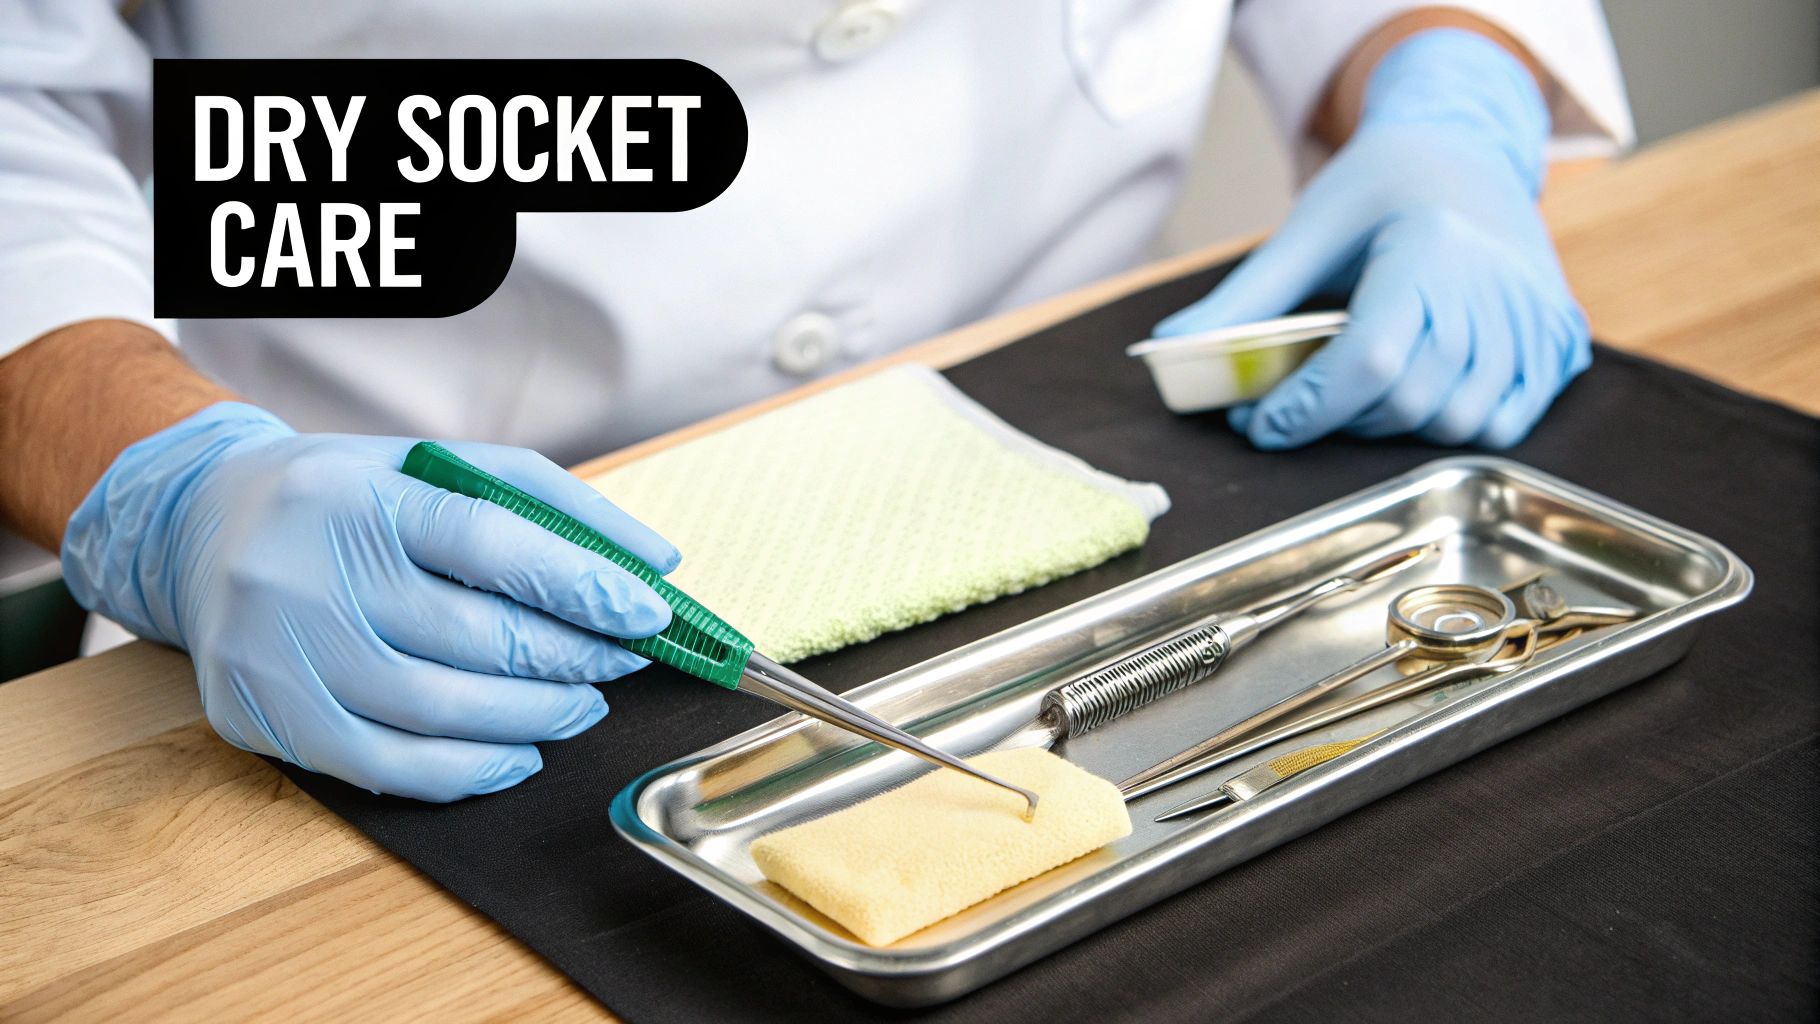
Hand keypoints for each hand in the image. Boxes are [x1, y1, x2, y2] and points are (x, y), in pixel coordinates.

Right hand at [61, 403, 677, 800]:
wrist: (199, 527)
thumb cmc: (346, 497)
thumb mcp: (435, 467)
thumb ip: (548, 503)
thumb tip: (656, 562)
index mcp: (358, 497)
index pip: (488, 544)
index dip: (578, 586)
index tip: (644, 615)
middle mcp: (307, 572)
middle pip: (471, 637)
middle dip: (570, 659)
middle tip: (619, 664)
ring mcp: (278, 651)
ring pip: (437, 710)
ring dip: (534, 718)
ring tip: (580, 706)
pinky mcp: (261, 714)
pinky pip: (384, 767)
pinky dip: (468, 772)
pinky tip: (518, 755)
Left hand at [1156, 29, 1589, 449]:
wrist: (1464, 153)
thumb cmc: (1380, 187)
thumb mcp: (1307, 229)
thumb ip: (1244, 297)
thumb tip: (1173, 345)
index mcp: (1430, 247)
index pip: (1370, 362)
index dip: (1308, 409)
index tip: (1261, 423)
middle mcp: (1494, 283)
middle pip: (1409, 401)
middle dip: (1339, 418)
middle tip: (1303, 401)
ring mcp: (1535, 315)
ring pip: (1456, 422)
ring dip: (1393, 426)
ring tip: (1362, 388)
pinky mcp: (1558, 339)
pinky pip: (1504, 422)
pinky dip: (1453, 425)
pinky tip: (1418, 389)